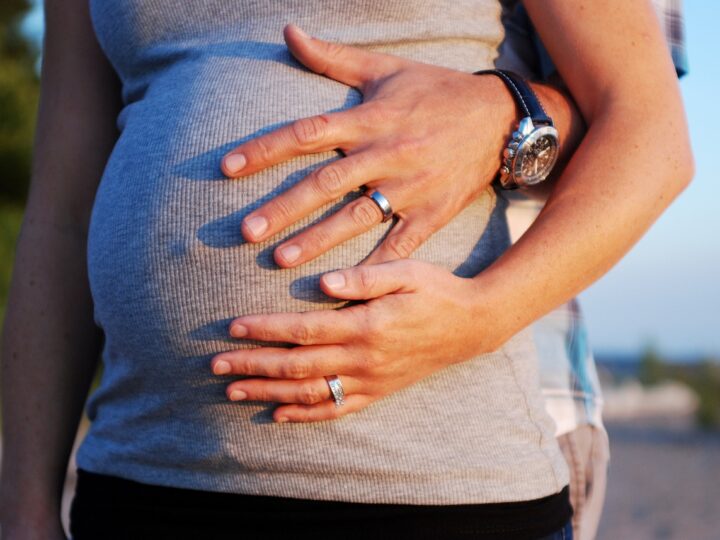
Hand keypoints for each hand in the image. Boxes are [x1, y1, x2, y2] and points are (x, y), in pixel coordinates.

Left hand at [210, 260, 499, 421]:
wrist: (472, 325)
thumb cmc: (436, 291)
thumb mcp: (407, 272)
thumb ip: (365, 277)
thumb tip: (323, 283)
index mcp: (366, 325)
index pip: (304, 330)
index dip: (266, 329)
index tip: (232, 327)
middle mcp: (363, 359)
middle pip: (297, 365)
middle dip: (254, 365)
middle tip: (216, 365)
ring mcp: (370, 380)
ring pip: (310, 392)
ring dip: (268, 391)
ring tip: (233, 391)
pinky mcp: (377, 392)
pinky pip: (336, 409)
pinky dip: (304, 415)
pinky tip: (277, 414)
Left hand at [221, 24, 514, 265]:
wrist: (501, 118)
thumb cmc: (437, 91)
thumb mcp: (387, 68)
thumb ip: (333, 57)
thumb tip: (288, 31)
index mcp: (371, 119)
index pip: (308, 133)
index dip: (266, 148)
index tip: (227, 168)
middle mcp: (386, 154)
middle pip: (326, 183)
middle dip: (283, 207)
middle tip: (245, 232)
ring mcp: (410, 188)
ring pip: (356, 218)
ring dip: (316, 241)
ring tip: (280, 261)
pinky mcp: (432, 215)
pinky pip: (398, 246)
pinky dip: (371, 267)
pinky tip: (343, 288)